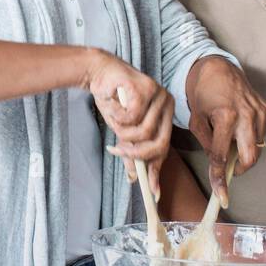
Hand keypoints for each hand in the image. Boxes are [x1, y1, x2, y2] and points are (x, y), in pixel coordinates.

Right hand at [83, 49, 172, 197]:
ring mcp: (159, 94)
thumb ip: (131, 151)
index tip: (153, 191)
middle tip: (118, 150)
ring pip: (144, 132)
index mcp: (166, 114)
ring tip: (113, 122)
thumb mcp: (122, 130)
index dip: (156, 169)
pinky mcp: (145, 88)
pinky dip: (118, 117)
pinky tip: (113, 106)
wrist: (98, 73)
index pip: (164, 147)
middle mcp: (167, 103)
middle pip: (159, 144)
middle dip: (135, 153)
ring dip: (122, 132)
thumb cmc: (112, 100)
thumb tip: (134, 178)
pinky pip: (132, 118)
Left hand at [185, 57, 265, 207]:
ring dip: (243, 149)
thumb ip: (207, 145)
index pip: (221, 156)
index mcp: (226, 117)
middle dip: (239, 168)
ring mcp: (261, 112)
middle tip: (228, 167)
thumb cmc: (203, 94)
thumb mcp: (196, 121)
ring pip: (257, 148)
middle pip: (250, 158)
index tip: (221, 197)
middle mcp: (247, 115)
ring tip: (230, 135)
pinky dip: (251, 137)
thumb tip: (218, 165)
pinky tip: (240, 125)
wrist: (218, 69)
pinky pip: (262, 135)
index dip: (220, 179)